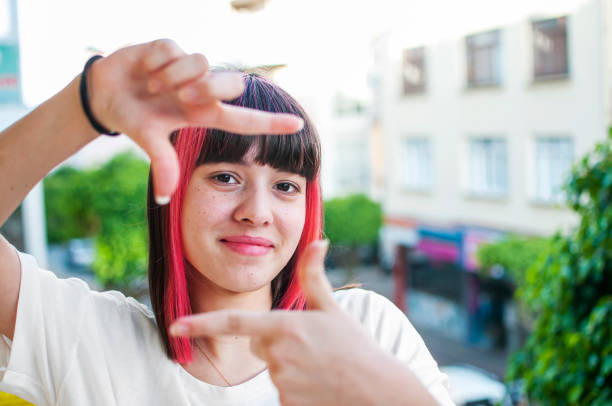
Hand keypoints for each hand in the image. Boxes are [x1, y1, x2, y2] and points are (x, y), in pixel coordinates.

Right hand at [87, 39, 302, 201]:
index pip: (245, 121)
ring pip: (202, 64)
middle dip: (206, 90)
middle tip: (179, 98)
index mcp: (203, 115)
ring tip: (152, 87)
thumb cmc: (135, 118)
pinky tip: (144, 70)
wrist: (105, 94)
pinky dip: (154, 63)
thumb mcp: (148, 140)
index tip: (299, 125)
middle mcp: (202, 90)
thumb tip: (164, 199)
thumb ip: (162, 163)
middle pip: (233, 84)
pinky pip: (173, 50)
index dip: (271, 124)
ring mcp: (188, 67)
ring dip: (173, 78)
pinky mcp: (170, 47)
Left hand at [170, 240, 390, 405]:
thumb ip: (315, 276)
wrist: (377, 391)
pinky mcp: (286, 403)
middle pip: (258, 344)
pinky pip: (281, 390)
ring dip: (288, 364)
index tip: (175, 326)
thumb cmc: (356, 347)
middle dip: (274, 341)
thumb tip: (318, 240)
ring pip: (271, 367)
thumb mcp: (334, 309)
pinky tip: (318, 384)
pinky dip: (296, 386)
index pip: (233, 322)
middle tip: (309, 345)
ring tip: (320, 365)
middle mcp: (277, 354)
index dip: (201, 323)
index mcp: (284, 326)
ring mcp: (281, 381)